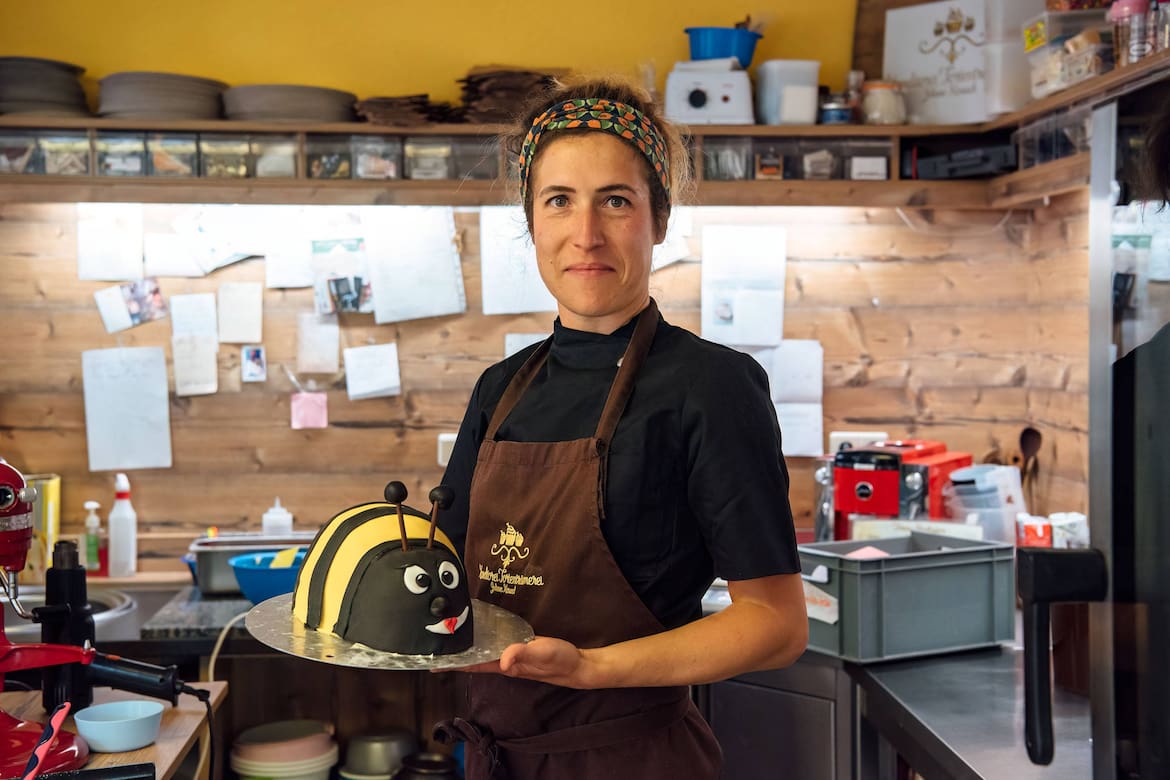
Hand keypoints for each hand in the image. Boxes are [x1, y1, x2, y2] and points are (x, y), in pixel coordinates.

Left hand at [443, 636, 592, 687]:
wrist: (578, 665)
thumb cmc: (560, 661)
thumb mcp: (543, 653)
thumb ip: (523, 654)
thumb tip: (503, 659)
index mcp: (507, 665)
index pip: (474, 664)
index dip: (454, 665)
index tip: (432, 664)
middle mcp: (506, 662)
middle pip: (475, 659)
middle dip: (456, 655)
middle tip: (436, 646)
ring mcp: (513, 656)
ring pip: (484, 652)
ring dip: (468, 648)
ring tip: (452, 639)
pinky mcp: (521, 648)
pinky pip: (497, 644)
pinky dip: (486, 639)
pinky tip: (483, 632)